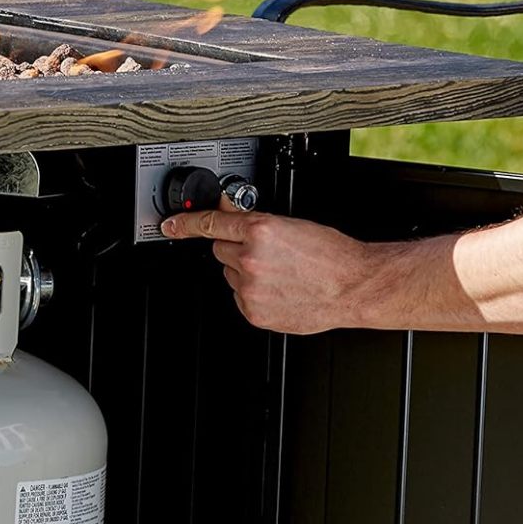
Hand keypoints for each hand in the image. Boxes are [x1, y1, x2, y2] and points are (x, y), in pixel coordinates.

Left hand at [160, 201, 371, 332]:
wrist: (352, 286)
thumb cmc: (332, 256)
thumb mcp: (292, 224)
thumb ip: (254, 221)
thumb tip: (230, 212)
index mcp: (260, 231)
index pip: (210, 223)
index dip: (184, 223)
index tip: (170, 225)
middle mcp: (251, 259)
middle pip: (220, 249)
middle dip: (236, 248)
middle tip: (266, 253)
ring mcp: (251, 288)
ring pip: (230, 274)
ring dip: (246, 272)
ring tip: (280, 273)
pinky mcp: (254, 311)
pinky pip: (240, 297)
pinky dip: (253, 293)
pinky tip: (279, 289)